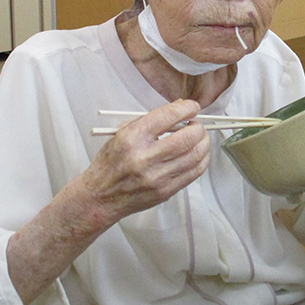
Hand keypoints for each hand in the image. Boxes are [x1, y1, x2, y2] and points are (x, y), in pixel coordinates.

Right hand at [82, 99, 210, 225]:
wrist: (100, 197)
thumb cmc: (111, 163)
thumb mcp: (122, 133)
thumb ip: (151, 120)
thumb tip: (179, 108)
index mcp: (132, 138)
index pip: (168, 116)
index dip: (186, 109)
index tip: (193, 107)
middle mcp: (145, 157)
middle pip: (187, 138)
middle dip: (198, 127)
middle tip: (196, 125)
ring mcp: (157, 177)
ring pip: (195, 155)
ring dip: (203, 142)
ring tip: (200, 138)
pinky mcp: (166, 191)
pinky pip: (194, 172)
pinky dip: (202, 159)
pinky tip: (198, 153)